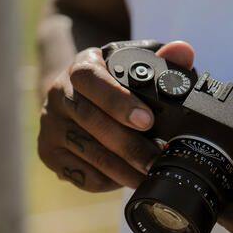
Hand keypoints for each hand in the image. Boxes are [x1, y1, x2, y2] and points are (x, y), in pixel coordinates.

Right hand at [37, 41, 194, 190]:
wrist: (77, 97)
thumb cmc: (115, 84)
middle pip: (91, 121)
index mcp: (80, 67)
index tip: (147, 120)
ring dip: (121, 168)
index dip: (118, 101)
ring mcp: (50, 125)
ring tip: (149, 175)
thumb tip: (184, 51)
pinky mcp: (49, 153)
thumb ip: (161, 59)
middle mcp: (58, 94)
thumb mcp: (134, 66)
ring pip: (86, 150)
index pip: (92, 80)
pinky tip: (126, 179)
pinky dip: (106, 180)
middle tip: (156, 159)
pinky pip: (78, 173)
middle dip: (129, 145)